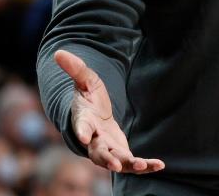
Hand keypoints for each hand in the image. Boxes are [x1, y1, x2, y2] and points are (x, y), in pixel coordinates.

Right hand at [54, 50, 164, 172]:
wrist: (94, 117)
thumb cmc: (89, 99)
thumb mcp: (85, 81)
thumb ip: (75, 69)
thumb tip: (59, 52)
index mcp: (84, 121)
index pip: (80, 126)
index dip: (80, 131)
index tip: (82, 136)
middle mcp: (93, 140)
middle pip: (97, 152)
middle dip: (105, 159)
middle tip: (114, 164)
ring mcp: (107, 149)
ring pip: (115, 161)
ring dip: (128, 165)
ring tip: (142, 166)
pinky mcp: (120, 153)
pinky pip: (131, 162)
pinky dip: (144, 165)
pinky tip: (159, 166)